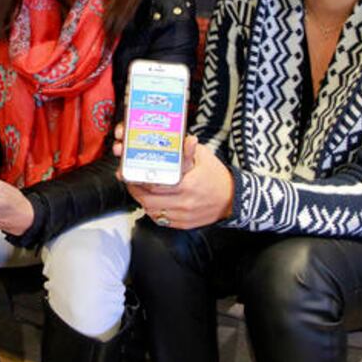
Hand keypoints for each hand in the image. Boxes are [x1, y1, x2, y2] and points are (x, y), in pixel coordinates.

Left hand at [117, 130, 234, 229]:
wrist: (233, 199)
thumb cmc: (217, 177)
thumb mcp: (204, 157)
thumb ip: (188, 149)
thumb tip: (183, 138)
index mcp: (188, 184)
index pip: (155, 185)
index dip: (138, 179)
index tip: (130, 172)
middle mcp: (184, 202)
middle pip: (149, 200)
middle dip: (134, 189)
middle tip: (128, 180)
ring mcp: (183, 215)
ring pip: (152, 211)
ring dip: (141, 200)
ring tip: (137, 189)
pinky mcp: (183, 224)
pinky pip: (160, 219)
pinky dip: (152, 210)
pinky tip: (150, 201)